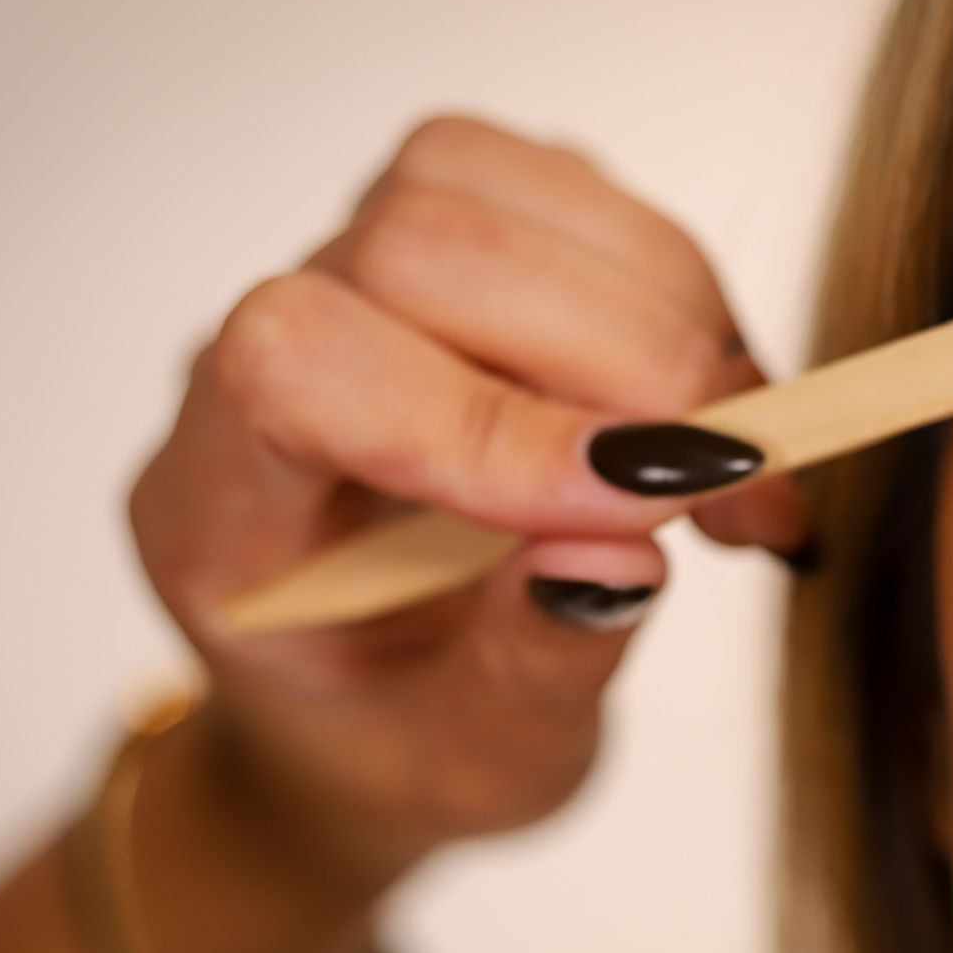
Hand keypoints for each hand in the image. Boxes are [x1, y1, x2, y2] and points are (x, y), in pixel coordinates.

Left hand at [127, 115, 807, 906]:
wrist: (382, 708)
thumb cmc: (404, 742)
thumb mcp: (478, 764)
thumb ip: (539, 666)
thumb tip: (627, 547)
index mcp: (216, 503)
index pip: (298, 368)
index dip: (488, 421)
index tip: (650, 513)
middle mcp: (262, 359)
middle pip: (417, 241)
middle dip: (619, 353)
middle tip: (736, 483)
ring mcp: (356, 281)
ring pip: (498, 188)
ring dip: (662, 308)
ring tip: (734, 455)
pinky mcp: (464, 249)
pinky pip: (567, 195)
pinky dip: (676, 290)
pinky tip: (711, 406)